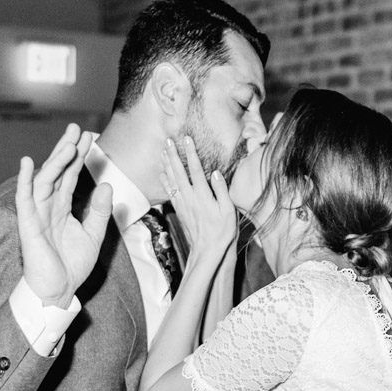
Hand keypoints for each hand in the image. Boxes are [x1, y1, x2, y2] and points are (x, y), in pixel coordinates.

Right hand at [15, 126, 111, 306]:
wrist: (59, 291)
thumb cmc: (72, 266)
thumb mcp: (94, 235)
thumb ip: (99, 211)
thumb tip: (106, 186)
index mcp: (62, 208)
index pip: (70, 176)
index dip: (78, 156)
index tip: (88, 137)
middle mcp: (48, 206)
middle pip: (57, 172)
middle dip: (66, 150)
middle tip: (76, 128)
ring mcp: (37, 214)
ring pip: (45, 181)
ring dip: (55, 161)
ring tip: (67, 144)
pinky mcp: (28, 225)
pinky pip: (25, 199)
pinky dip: (25, 181)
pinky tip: (28, 163)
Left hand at [161, 134, 236, 265]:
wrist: (207, 251)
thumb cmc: (222, 231)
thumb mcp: (229, 210)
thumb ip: (222, 190)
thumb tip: (216, 173)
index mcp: (203, 195)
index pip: (196, 169)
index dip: (191, 152)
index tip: (186, 139)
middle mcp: (190, 197)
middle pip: (179, 172)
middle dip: (173, 154)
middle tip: (168, 140)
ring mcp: (183, 204)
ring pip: (171, 180)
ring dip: (167, 165)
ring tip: (163, 151)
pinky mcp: (179, 211)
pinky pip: (170, 192)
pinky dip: (165, 181)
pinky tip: (162, 173)